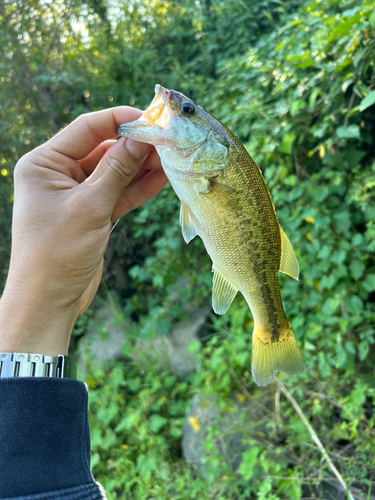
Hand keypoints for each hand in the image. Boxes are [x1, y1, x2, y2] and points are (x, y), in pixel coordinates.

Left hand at [0, 107, 167, 354]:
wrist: (49, 300)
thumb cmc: (58, 252)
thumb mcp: (90, 207)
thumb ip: (117, 170)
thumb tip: (141, 138)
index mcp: (44, 163)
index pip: (87, 129)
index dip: (119, 121)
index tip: (150, 119)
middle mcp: (59, 174)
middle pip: (103, 150)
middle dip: (135, 147)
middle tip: (168, 141)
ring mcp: (77, 194)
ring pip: (114, 173)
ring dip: (141, 167)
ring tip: (171, 159)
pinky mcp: (92, 213)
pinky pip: (118, 194)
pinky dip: (138, 188)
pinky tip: (162, 179)